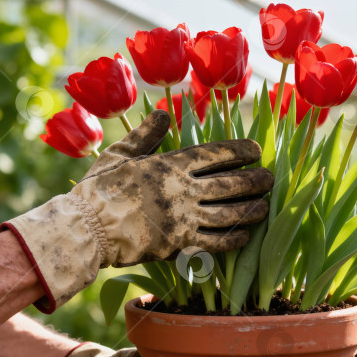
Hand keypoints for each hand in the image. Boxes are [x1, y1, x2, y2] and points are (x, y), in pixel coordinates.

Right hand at [3, 109, 273, 311]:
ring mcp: (184, 220)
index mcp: (171, 165)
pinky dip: (233, 239)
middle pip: (231, 184)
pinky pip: (215, 243)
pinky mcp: (179, 246)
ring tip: (265, 207)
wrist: (86, 229)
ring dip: (251, 210)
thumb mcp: (121, 153)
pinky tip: (244, 235)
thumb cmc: (100, 189)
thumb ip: (147, 133)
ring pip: (230, 214)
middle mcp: (183, 191)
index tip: (256, 151)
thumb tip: (165, 111)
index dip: (241, 151)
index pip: (217, 154)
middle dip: (256, 181)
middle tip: (270, 179)